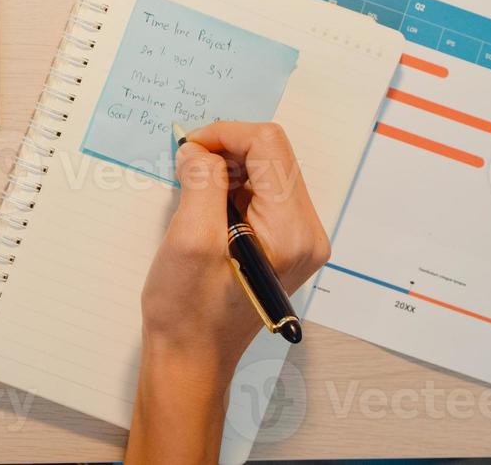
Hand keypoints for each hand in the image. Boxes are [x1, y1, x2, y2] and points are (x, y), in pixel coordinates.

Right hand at [127, 121, 330, 464]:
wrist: (193, 356)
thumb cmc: (189, 310)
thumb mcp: (189, 240)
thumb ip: (201, 184)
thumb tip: (199, 151)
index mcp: (291, 230)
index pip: (269, 146)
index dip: (224, 135)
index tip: (187, 149)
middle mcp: (306, 232)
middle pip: (272, 155)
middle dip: (224, 150)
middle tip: (184, 168)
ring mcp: (297, 239)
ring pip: (266, 171)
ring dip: (225, 168)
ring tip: (191, 192)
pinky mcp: (282, 243)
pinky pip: (260, 193)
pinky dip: (229, 187)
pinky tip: (204, 206)